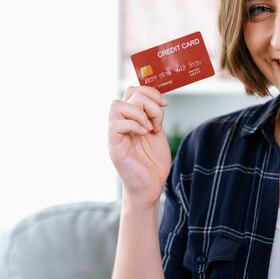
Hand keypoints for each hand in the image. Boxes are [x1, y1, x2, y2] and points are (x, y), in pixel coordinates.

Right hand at [108, 86, 171, 208]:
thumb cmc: (153, 163)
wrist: (151, 188)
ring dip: (140, 113)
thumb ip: (153, 115)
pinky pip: (116, 125)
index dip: (150, 91)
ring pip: (117, 105)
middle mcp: (121, 123)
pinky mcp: (114, 147)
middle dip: (149, 103)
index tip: (164, 104)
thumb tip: (156, 98)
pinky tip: (145, 135)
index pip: (133, 90)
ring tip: (149, 129)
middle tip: (157, 123)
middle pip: (128, 93)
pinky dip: (134, 125)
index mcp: (131, 118)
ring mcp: (115, 135)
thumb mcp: (157, 132)